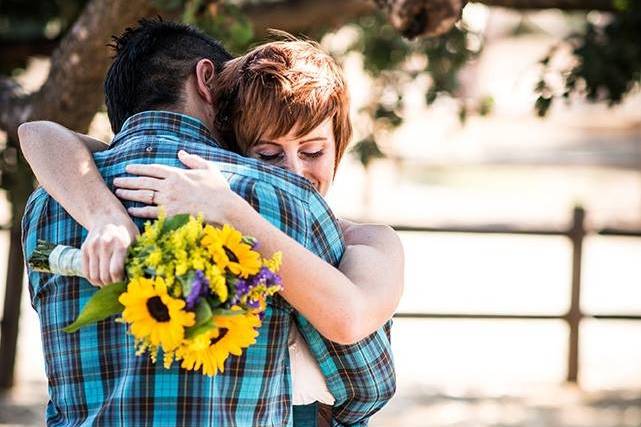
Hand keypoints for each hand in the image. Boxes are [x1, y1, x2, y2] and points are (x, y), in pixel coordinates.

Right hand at [81, 214, 138, 286]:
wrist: (106, 215)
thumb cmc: (126, 230)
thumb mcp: (136, 240)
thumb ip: (137, 257)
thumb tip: (140, 277)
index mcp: (121, 244)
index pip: (116, 271)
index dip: (120, 281)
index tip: (125, 284)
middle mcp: (105, 245)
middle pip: (104, 276)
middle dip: (112, 285)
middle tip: (118, 287)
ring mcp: (92, 247)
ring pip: (94, 276)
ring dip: (102, 284)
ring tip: (110, 284)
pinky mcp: (84, 249)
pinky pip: (86, 271)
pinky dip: (93, 279)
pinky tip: (101, 280)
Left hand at [113, 150, 235, 224]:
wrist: (224, 208)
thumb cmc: (219, 190)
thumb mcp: (208, 169)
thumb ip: (193, 160)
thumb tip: (181, 152)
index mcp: (178, 174)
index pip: (153, 169)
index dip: (138, 168)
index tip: (128, 167)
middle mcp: (170, 186)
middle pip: (144, 182)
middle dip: (128, 181)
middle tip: (116, 180)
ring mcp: (169, 201)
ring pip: (143, 196)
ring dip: (129, 194)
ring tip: (118, 192)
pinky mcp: (170, 215)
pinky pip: (150, 212)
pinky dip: (139, 211)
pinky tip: (130, 209)